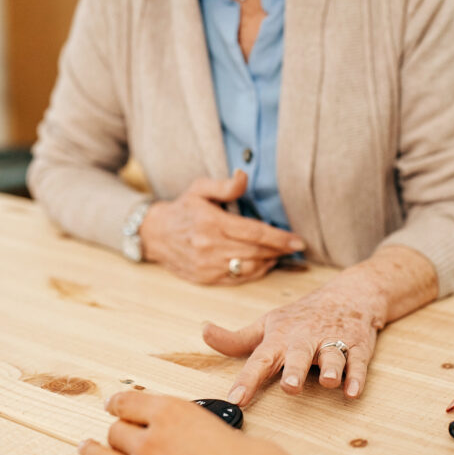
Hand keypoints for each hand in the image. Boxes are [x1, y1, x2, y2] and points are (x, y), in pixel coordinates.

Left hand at [79, 392, 362, 454]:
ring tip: (89, 450)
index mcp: (174, 413)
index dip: (119, 402)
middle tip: (117, 432)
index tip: (114, 403)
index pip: (131, 402)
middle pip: (116, 432)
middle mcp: (152, 442)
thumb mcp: (228, 430)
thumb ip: (200, 430)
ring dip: (96, 454)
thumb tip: (198, 439)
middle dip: (117, 432)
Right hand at [139, 170, 305, 284]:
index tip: (298, 241)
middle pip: (256, 251)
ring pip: (249, 267)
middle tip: (295, 247)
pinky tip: (264, 264)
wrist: (155, 235)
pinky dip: (255, 272)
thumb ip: (225, 186)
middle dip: (279, 250)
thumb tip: (244, 176)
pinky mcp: (206, 278)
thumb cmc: (183, 209)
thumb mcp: (200, 188)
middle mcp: (210, 247)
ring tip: (281, 254)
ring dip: (270, 262)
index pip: (254, 233)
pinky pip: (238, 279)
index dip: (280, 238)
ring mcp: (208, 265)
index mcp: (212, 223)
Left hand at [204, 270, 388, 406]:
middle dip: (295, 370)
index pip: (260, 359)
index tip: (235, 399)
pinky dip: (357, 376)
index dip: (247, 380)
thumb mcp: (267, 324)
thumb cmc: (301, 317)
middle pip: (299, 355)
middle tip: (291, 386)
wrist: (349, 294)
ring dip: (331, 368)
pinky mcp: (358, 346)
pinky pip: (359, 362)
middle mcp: (305, 339)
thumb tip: (204, 331)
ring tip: (329, 381)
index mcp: (280, 338)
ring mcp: (333, 341)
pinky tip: (353, 390)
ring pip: (333, 355)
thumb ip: (236, 338)